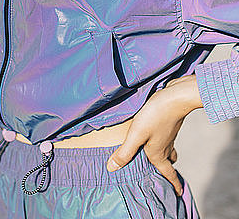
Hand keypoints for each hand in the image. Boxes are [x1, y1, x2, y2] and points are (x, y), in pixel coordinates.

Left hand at [106, 75, 202, 195]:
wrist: (175, 97)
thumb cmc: (155, 116)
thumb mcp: (136, 134)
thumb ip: (125, 152)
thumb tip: (111, 169)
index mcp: (159, 153)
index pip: (168, 173)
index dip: (174, 184)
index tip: (179, 193)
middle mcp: (166, 145)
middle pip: (168, 161)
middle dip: (167, 169)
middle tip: (166, 174)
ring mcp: (169, 133)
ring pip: (169, 148)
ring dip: (166, 154)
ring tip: (158, 155)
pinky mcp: (170, 122)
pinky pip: (167, 137)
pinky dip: (163, 140)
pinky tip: (156, 134)